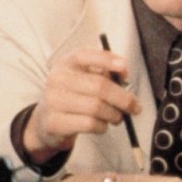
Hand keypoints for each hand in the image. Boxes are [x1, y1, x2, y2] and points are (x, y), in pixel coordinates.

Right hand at [23, 47, 140, 163]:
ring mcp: (53, 101)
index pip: (84, 55)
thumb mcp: (84, 80)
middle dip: (123, 98)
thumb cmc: (73, 98)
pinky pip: (89, 124)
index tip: (124, 68)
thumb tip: (124, 76)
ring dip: (114, 115)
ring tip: (117, 117)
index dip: (106, 59)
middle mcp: (57, 79)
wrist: (46, 122)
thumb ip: (104, 74)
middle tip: (135, 107)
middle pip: (99, 86)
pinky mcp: (54, 123)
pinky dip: (102, 126)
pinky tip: (102, 125)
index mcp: (65, 63)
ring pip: (96, 107)